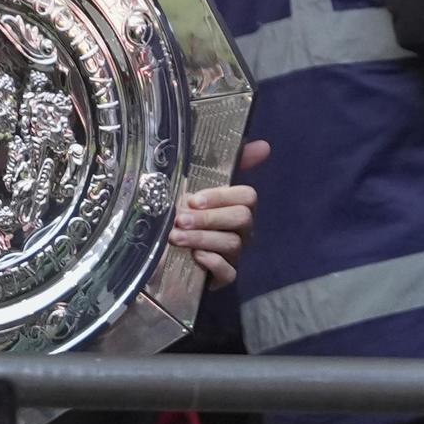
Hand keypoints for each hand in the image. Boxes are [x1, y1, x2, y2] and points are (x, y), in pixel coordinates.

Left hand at [168, 139, 270, 287]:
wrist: (159, 258)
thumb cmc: (181, 216)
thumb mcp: (193, 189)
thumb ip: (220, 165)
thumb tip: (263, 146)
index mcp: (234, 205)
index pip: (247, 196)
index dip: (222, 196)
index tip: (194, 200)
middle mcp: (240, 229)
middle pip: (242, 218)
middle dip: (209, 218)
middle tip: (180, 219)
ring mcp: (234, 254)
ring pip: (232, 243)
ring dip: (202, 238)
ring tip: (175, 237)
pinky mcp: (224, 278)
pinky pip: (229, 272)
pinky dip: (212, 262)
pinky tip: (195, 257)